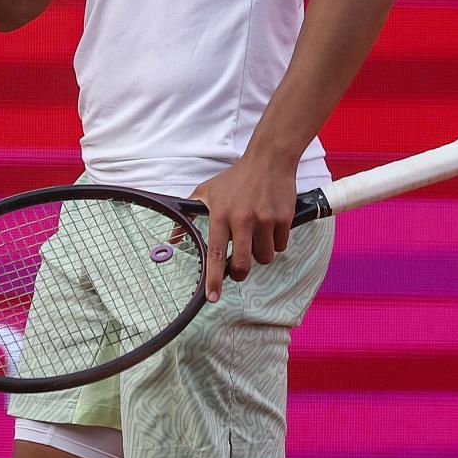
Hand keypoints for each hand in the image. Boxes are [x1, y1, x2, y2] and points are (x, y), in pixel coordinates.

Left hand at [188, 154, 296, 302]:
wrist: (268, 160)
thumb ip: (190, 214)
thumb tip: (173, 237)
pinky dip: (276, 241)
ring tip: (256, 235)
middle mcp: (243, 219)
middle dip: (240, 273)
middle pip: (243, 264)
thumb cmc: (235, 178)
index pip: (216, 254)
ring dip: (260, 253)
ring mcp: (265, 220)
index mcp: (221, 214)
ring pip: (265, 257)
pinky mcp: (284, 219)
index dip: (214, 279)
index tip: (212, 297)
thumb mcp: (207, 191)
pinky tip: (270, 225)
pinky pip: (281, 246)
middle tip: (238, 270)